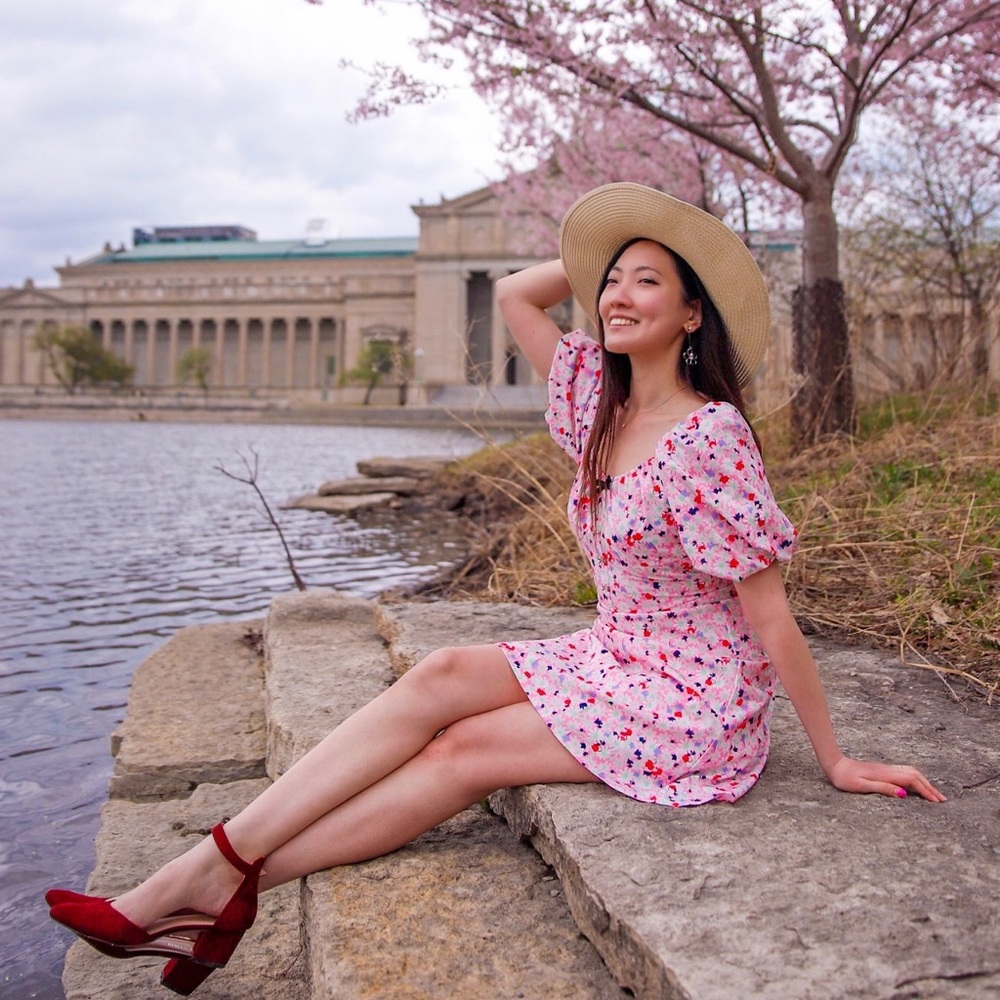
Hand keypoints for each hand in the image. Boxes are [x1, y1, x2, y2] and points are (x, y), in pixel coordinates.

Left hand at [825, 755, 946, 801]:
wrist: (835, 765)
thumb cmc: (845, 778)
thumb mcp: (862, 786)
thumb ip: (883, 788)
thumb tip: (904, 794)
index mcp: (886, 774)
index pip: (912, 781)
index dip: (926, 791)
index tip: (937, 802)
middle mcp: (889, 770)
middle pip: (915, 776)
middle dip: (930, 787)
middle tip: (942, 800)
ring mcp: (886, 769)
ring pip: (911, 772)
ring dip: (924, 782)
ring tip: (933, 794)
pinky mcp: (882, 770)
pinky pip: (904, 773)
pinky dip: (915, 779)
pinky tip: (916, 785)